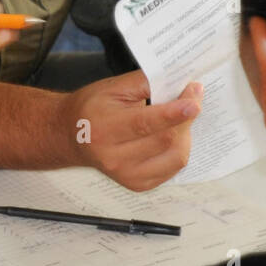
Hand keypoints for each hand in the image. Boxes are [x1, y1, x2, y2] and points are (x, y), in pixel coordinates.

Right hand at [66, 71, 202, 191]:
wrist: (72, 135)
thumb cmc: (92, 107)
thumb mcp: (112, 87)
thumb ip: (144, 82)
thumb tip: (177, 80)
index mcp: (104, 129)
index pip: (145, 123)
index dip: (173, 113)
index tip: (194, 100)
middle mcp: (114, 158)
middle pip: (165, 139)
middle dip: (185, 117)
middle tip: (192, 97)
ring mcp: (127, 175)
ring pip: (175, 156)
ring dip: (185, 133)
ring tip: (180, 117)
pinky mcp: (138, 184)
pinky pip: (173, 167)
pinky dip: (179, 148)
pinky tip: (172, 135)